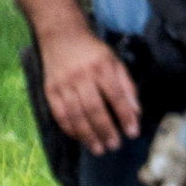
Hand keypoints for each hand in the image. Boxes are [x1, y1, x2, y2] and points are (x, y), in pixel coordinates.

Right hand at [37, 23, 139, 150]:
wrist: (61, 36)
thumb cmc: (93, 52)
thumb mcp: (115, 62)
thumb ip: (127, 86)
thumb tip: (136, 112)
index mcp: (102, 68)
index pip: (116, 96)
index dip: (125, 116)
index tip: (133, 132)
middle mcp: (81, 76)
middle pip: (94, 108)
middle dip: (106, 129)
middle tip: (115, 145)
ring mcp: (63, 84)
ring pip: (75, 114)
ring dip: (88, 135)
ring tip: (99, 149)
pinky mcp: (50, 91)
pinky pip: (59, 114)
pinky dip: (70, 129)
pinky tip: (80, 139)